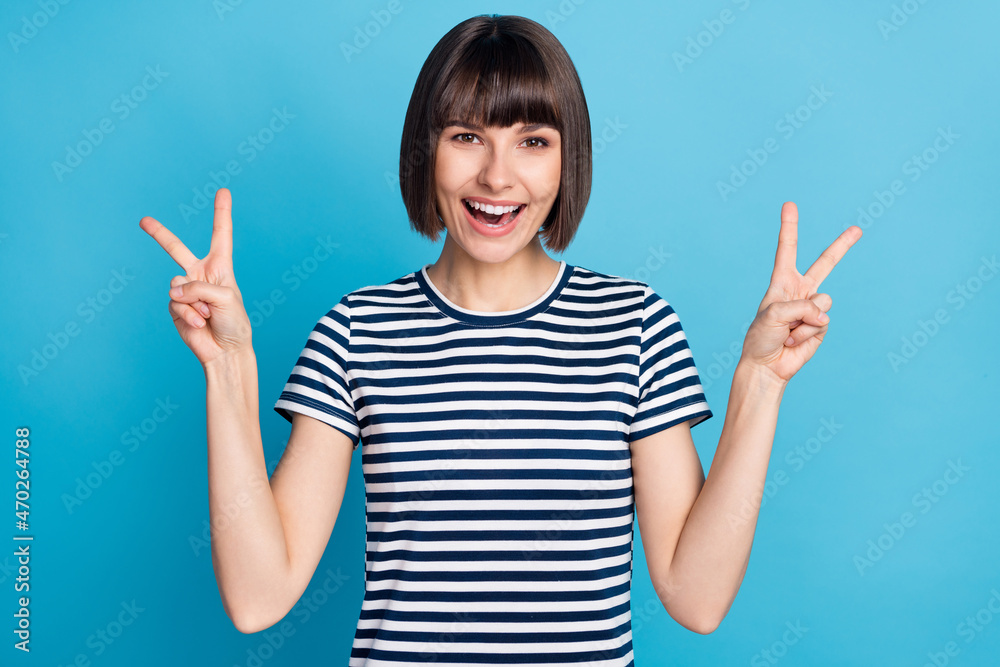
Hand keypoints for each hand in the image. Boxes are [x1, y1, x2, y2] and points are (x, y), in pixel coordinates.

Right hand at [140, 188, 252, 366]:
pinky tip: (200, 324)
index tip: (223, 191)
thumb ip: (198, 287)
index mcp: (220, 267)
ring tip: (208, 315)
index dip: (221, 213)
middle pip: (176, 249)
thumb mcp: (225, 298)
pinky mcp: (175, 307)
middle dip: (159, 234)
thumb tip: (172, 290)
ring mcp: (185, 290)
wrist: (226, 351)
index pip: (220, 235)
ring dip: (195, 303)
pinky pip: (174, 303)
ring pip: (177, 286)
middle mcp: (200, 275)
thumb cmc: (234, 323)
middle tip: (143, 220)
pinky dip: (188, 315)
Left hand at [740, 202, 861, 383]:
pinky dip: (806, 333)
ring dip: (802, 320)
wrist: (766, 365)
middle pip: (825, 263)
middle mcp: (800, 291)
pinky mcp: (821, 326)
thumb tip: (825, 315)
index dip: (789, 227)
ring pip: (822, 302)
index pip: (787, 250)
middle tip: (858, 229)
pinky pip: (822, 322)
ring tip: (787, 331)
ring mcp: (813, 308)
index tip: (789, 204)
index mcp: (782, 282)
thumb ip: (800, 307)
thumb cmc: (760, 337)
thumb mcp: (771, 315)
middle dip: (842, 246)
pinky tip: (794, 340)